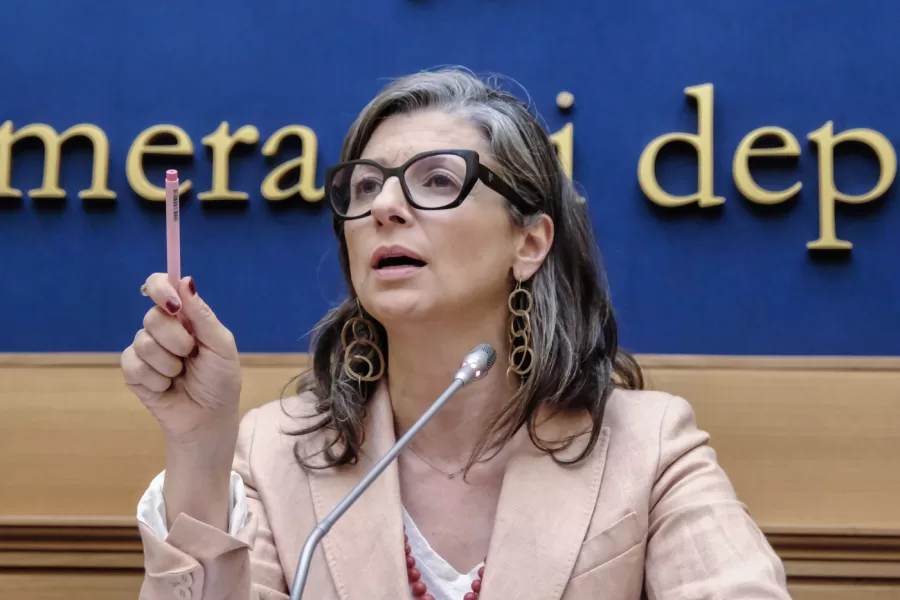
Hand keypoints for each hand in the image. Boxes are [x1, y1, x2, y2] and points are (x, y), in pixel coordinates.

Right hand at [121, 274, 241, 445]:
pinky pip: (133, 365)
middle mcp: (163, 329)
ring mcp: (145, 350)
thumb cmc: (220, 380)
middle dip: (176, 339)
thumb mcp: (221, 346)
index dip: (160, 287)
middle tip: (191, 355)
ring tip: (181, 375)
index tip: (171, 303)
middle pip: (153, 316)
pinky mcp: (133, 373)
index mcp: (185, 317)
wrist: (209, 418)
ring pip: (143, 342)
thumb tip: (185, 280)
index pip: (161, 287)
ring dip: (168, 363)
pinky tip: (166, 387)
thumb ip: (202, 315)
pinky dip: (155, 379)